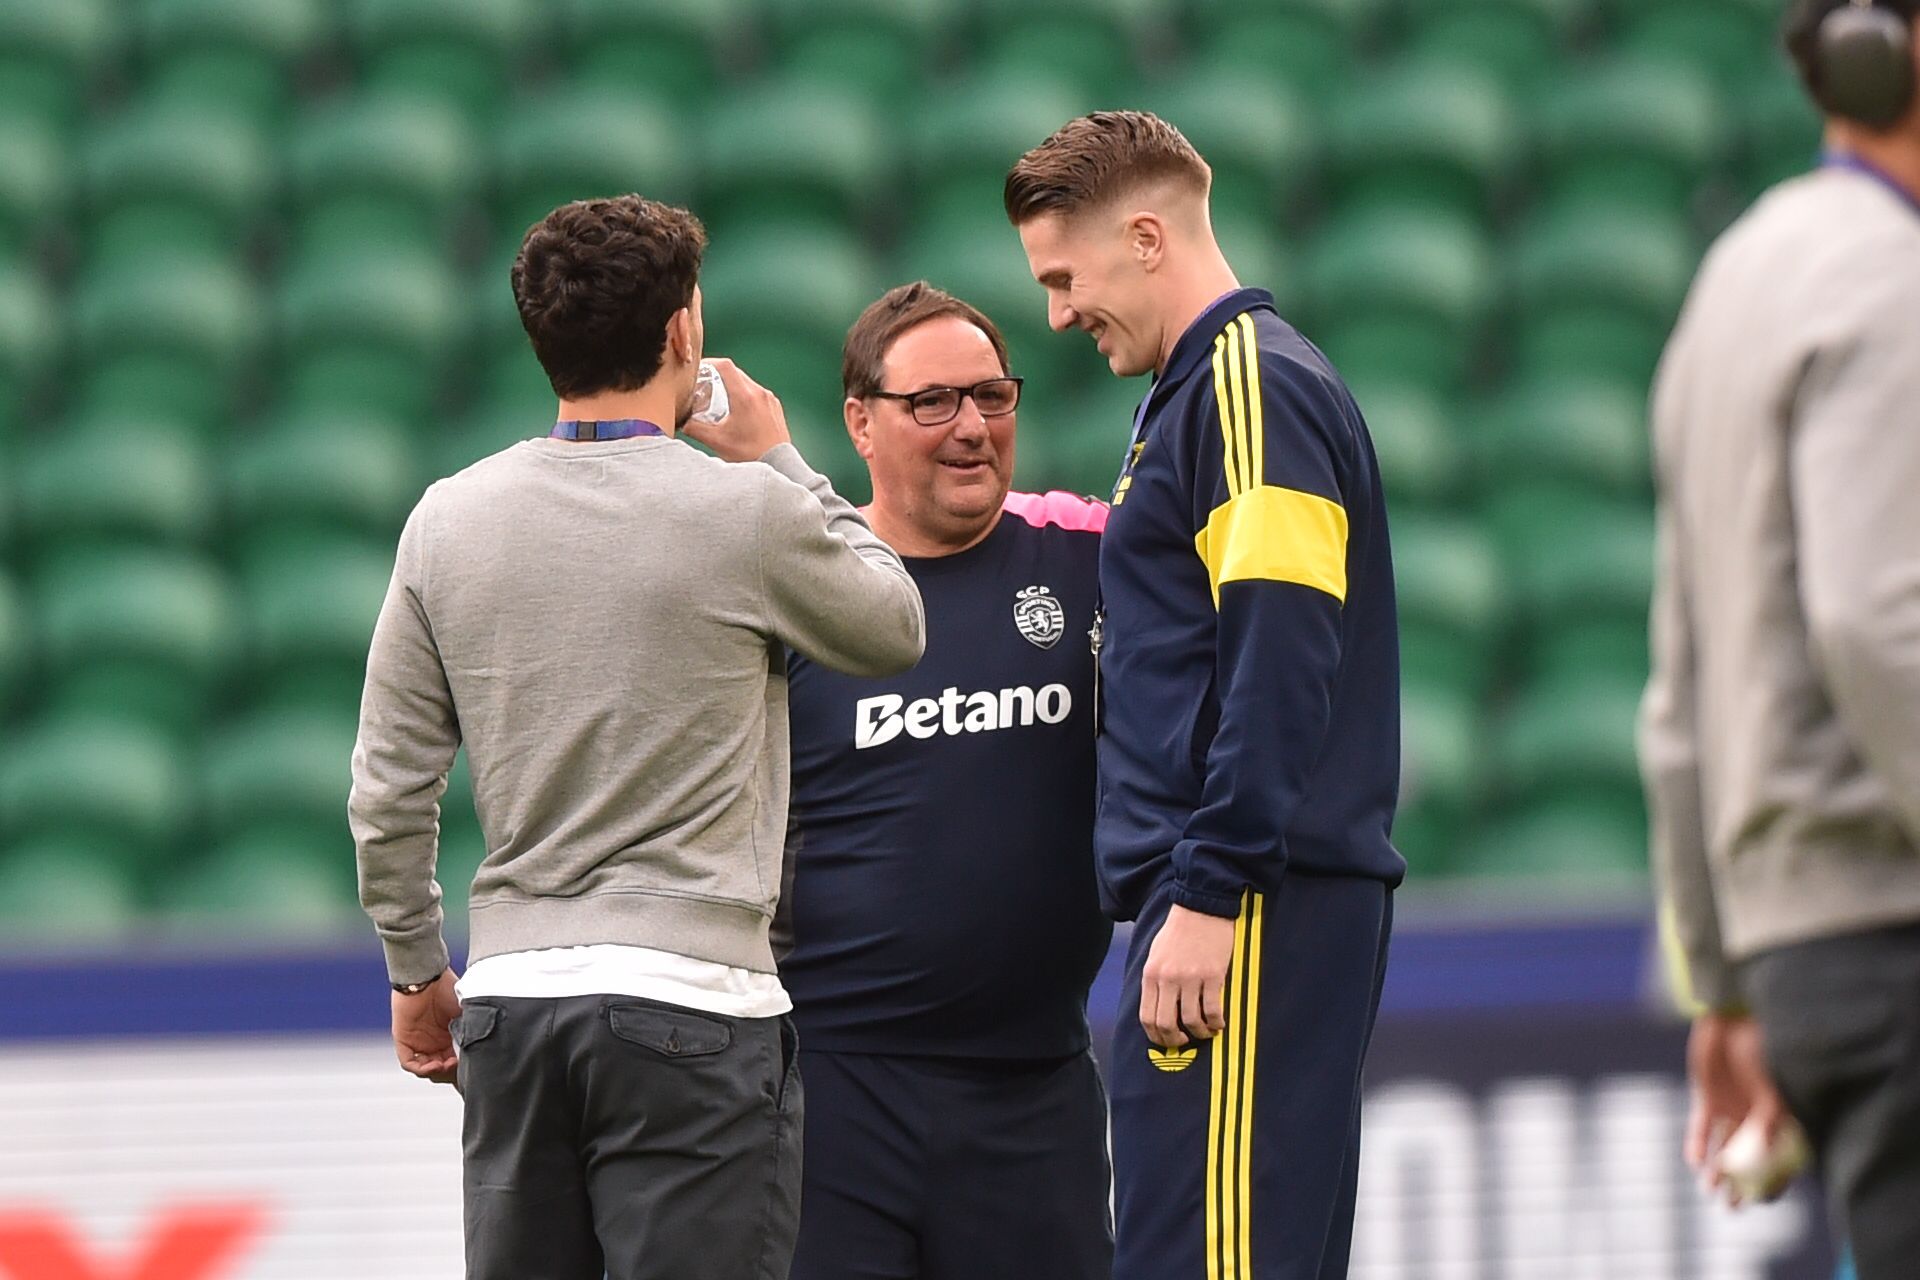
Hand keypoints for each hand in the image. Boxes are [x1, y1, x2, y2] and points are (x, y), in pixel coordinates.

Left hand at [392, 969, 461, 1085]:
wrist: (427, 976)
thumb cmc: (448, 988)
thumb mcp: (466, 1014)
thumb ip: (472, 1031)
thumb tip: (485, 1051)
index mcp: (449, 1036)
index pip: (454, 1062)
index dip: (462, 1070)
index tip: (472, 1072)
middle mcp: (433, 1042)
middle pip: (441, 1069)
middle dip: (450, 1073)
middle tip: (459, 1068)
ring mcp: (418, 1042)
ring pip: (426, 1069)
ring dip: (437, 1072)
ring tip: (447, 1066)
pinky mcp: (403, 1039)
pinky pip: (409, 1062)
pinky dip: (421, 1068)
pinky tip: (434, 1065)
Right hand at [681, 357, 791, 461]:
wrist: (778, 465)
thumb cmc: (751, 454)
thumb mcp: (717, 441)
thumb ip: (695, 428)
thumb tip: (682, 422)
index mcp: (745, 397)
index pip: (725, 366)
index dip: (709, 363)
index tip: (700, 368)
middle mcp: (759, 393)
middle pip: (735, 372)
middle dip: (718, 375)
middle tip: (705, 384)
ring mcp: (769, 399)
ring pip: (746, 382)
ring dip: (732, 386)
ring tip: (719, 398)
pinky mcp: (775, 407)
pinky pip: (757, 393)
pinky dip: (745, 395)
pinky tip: (737, 411)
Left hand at [1140, 903, 1236, 1047]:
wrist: (1201, 907)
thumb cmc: (1179, 930)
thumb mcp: (1156, 953)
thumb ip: (1154, 979)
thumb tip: (1156, 1006)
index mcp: (1151, 974)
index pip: (1147, 1016)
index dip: (1156, 1035)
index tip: (1165, 1040)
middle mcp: (1168, 979)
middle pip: (1167, 1024)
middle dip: (1175, 1039)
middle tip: (1185, 1041)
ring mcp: (1190, 978)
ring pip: (1192, 1020)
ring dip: (1200, 1033)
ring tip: (1206, 1032)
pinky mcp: (1212, 975)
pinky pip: (1213, 1009)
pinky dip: (1216, 1022)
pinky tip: (1219, 1023)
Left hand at [1685, 1011, 1788, 1197]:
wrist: (1732, 1021)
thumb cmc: (1761, 1051)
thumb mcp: (1769, 1089)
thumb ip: (1769, 1120)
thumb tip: (1767, 1152)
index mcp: (1779, 1119)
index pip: (1779, 1159)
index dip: (1773, 1182)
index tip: (1762, 1202)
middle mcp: (1755, 1119)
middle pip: (1748, 1160)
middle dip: (1740, 1185)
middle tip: (1731, 1208)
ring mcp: (1731, 1109)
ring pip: (1723, 1148)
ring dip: (1716, 1169)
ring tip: (1709, 1191)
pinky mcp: (1708, 1098)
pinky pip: (1701, 1127)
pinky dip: (1697, 1143)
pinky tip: (1693, 1161)